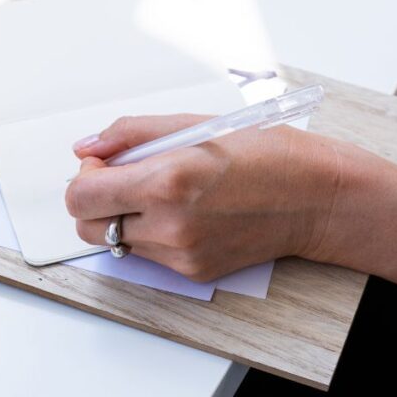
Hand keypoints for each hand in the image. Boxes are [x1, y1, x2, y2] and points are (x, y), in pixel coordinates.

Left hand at [64, 113, 396, 281]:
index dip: (84, 176)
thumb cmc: (263, 152)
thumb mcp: (193, 125)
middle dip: (96, 200)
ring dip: (123, 217)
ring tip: (161, 192)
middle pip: (89, 227)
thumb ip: (129, 135)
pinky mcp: (194, 272)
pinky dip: (153, 233)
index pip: (82, 196)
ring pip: (116, 243)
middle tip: (126, 177)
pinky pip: (149, 255)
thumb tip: (86, 146)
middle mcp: (169, 225)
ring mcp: (181, 254)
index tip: (103, 163)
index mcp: (166, 181)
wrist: (315, 197)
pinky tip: (185, 211)